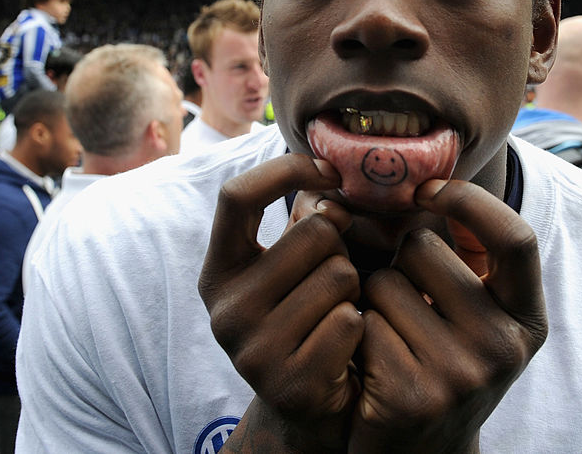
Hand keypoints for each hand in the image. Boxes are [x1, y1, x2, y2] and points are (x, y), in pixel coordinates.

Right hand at [199, 154, 362, 452]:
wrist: (311, 411)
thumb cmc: (310, 319)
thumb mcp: (296, 267)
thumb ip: (308, 221)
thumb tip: (331, 182)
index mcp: (219, 271)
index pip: (236, 196)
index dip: (285, 171)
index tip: (330, 172)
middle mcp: (224, 309)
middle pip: (312, 234)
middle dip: (342, 249)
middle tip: (336, 280)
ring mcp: (251, 350)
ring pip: (339, 275)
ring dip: (356, 289)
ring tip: (339, 314)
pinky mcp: (288, 382)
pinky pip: (351, 320)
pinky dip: (362, 328)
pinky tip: (348, 348)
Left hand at [349, 179, 547, 453]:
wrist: (419, 451)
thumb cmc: (440, 359)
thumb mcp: (472, 313)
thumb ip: (463, 254)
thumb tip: (419, 181)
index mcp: (527, 319)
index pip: (515, 238)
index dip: (470, 201)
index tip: (427, 189)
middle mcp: (505, 349)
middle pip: (425, 248)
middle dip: (399, 259)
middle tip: (403, 300)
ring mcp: (461, 376)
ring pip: (383, 283)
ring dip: (371, 298)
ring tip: (389, 335)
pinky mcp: (410, 396)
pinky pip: (360, 322)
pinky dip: (354, 332)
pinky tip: (369, 363)